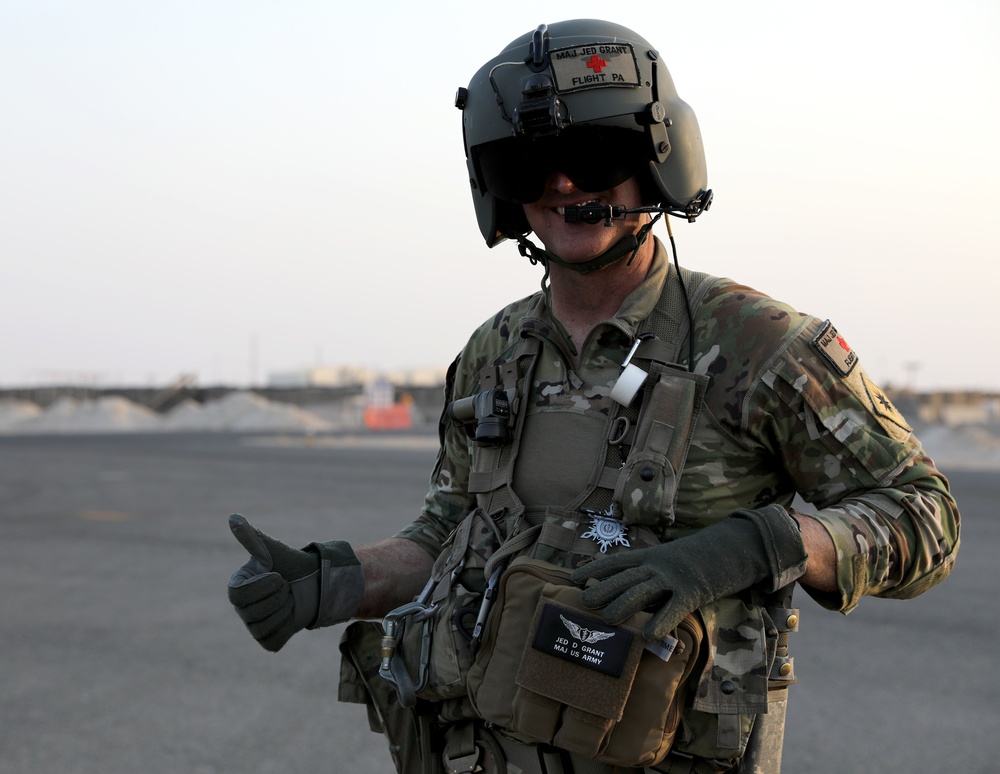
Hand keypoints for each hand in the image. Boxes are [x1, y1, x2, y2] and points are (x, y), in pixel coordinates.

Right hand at [226, 514, 363, 651]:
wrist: (314, 584)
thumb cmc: (291, 565)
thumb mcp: (273, 550)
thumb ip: (252, 537)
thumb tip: (233, 517)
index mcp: (236, 586)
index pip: (239, 596)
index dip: (262, 588)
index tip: (280, 578)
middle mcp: (240, 608)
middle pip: (252, 615)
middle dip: (278, 599)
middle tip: (287, 588)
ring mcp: (252, 626)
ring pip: (263, 629)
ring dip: (284, 613)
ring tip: (290, 600)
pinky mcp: (267, 640)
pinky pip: (273, 641)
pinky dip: (287, 628)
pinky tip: (290, 615)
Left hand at [570, 505, 807, 640]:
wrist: (733, 547)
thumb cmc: (697, 558)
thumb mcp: (668, 558)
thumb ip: (649, 570)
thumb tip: (625, 586)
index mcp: (651, 555)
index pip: (617, 561)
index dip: (594, 569)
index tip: (573, 577)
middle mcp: (658, 564)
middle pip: (624, 577)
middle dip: (602, 589)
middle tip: (583, 603)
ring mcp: (675, 577)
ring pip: (643, 591)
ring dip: (624, 606)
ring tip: (608, 620)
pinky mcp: (694, 592)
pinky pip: (674, 608)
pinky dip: (660, 621)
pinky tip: (648, 635)